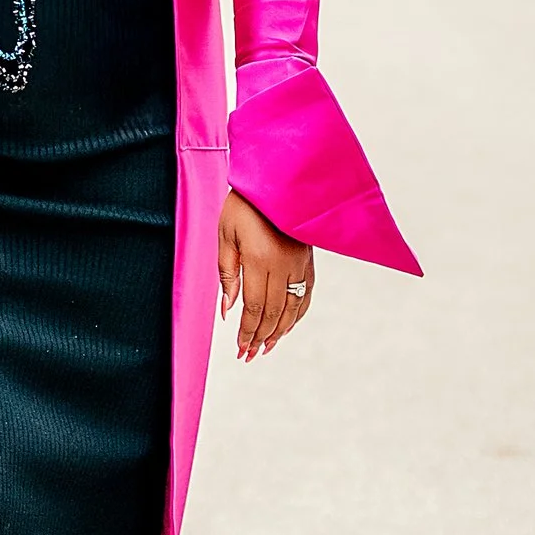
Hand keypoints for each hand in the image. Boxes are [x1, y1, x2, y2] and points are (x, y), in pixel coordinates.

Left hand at [218, 188, 313, 360]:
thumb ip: (227, 274)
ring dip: (279, 332)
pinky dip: (296, 315)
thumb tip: (227, 310)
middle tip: (249, 355)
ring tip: (265, 348)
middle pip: (274, 313)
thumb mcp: (225, 235)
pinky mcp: (309, 260)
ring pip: (292, 308)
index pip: (255, 307)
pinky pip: (306, 295)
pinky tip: (286, 327)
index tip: (240, 348)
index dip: (248, 331)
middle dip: (260, 337)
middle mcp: (284, 264)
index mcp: (260, 258)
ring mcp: (300, 263)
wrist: (276, 179)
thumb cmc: (244, 204)